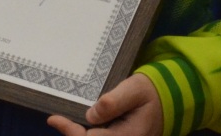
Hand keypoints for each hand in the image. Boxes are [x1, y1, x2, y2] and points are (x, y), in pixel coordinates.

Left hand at [47, 73, 162, 135]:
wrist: (166, 101)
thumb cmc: (149, 92)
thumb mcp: (135, 89)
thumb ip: (114, 102)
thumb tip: (91, 114)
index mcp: (130, 135)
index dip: (72, 132)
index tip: (54, 119)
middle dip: (73, 134)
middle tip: (57, 120)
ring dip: (78, 134)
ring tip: (64, 121)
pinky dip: (85, 133)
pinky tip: (76, 125)